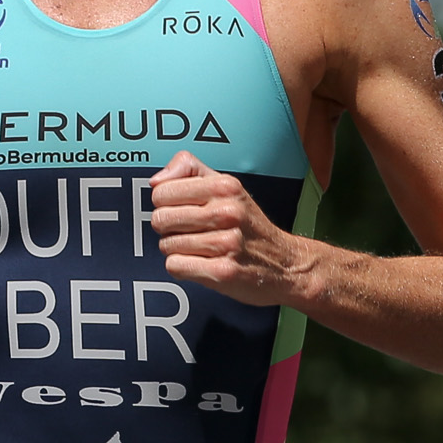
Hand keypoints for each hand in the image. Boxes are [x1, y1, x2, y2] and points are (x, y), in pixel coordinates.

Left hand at [150, 152, 306, 307]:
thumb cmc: (249, 225)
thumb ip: (190, 170)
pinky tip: (200, 263)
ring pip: (166, 245)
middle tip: (188, 231)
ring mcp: (226, 243)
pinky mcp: (222, 271)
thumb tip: (156, 181)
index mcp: (225, 186)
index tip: (179, 209)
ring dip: (176, 249)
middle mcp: (227, 212)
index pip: (161, 191)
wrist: (286, 263)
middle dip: (168, 228)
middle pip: (160, 219)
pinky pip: (175, 266)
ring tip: (200, 248)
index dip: (164, 203)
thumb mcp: (226, 186)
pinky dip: (182, 268)